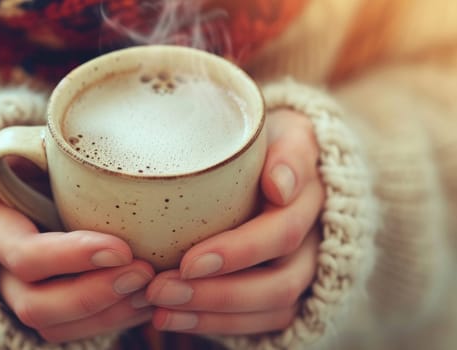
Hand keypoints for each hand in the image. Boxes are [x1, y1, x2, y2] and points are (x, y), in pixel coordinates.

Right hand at [0, 137, 154, 342]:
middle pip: (37, 304)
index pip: (25, 256)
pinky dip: (115, 322)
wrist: (36, 193)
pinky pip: (77, 333)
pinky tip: (147, 302)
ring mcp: (24, 296)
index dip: (70, 258)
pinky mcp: (51, 312)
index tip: (120, 248)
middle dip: (94, 294)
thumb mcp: (20, 151)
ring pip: (59, 326)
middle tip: (143, 272)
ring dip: (110, 314)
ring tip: (151, 288)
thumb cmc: (35, 169)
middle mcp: (2, 272)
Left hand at [146, 109, 323, 334]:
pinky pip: (261, 322)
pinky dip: (216, 325)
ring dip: (212, 315)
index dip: (239, 252)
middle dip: (217, 293)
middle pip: (278, 283)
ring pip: (270, 309)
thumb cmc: (269, 143)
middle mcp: (315, 239)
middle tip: (160, 290)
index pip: (282, 231)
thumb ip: (287, 152)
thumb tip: (279, 186)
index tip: (189, 261)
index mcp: (310, 195)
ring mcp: (304, 268)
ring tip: (160, 311)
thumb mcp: (282, 131)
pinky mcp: (284, 288)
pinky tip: (174, 319)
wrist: (283, 162)